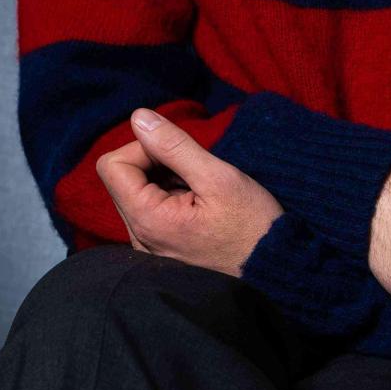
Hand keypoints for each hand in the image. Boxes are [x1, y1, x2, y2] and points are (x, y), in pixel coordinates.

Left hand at [94, 108, 283, 276]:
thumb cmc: (253, 228)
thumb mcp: (218, 178)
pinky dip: (172, 195)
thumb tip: (139, 117)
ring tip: (202, 189)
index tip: (179, 153)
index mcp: (147, 221)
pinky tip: (202, 203)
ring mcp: (150, 245)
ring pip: (138, 191)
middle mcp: (139, 238)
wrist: (278, 271)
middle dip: (156, 162)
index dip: (143, 147)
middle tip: (196, 171)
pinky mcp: (164, 247)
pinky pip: (153, 209)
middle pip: (122, 178)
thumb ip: (174, 146)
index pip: (112, 165)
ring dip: (165, 178)